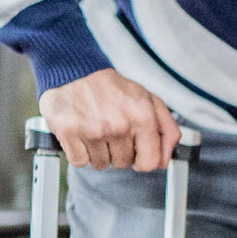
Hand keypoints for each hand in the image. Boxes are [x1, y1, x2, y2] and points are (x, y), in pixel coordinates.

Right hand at [38, 68, 180, 170]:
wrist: (76, 73)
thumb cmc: (112, 89)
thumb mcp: (148, 101)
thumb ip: (166, 129)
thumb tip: (164, 160)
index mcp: (142, 116)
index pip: (150, 162)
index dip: (143, 159)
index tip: (136, 151)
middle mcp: (119, 125)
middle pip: (123, 164)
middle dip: (118, 151)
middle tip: (111, 130)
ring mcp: (93, 130)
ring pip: (101, 164)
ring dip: (98, 152)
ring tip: (96, 130)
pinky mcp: (70, 133)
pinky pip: (80, 161)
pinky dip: (80, 152)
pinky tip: (82, 135)